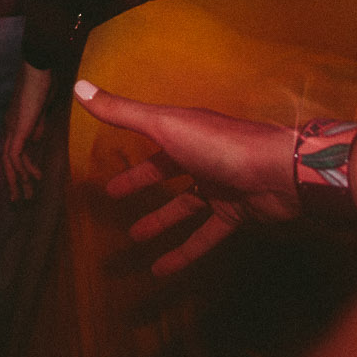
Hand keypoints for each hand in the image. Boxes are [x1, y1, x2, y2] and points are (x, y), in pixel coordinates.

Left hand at [2, 62, 52, 201]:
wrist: (38, 69)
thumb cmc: (42, 84)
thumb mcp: (42, 111)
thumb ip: (38, 127)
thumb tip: (36, 142)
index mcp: (14, 125)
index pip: (12, 153)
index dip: (17, 171)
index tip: (25, 185)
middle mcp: (9, 128)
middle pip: (7, 161)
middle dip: (14, 183)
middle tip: (20, 201)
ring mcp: (12, 128)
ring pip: (10, 162)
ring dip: (19, 181)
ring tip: (29, 196)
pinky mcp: (18, 128)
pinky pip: (17, 153)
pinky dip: (26, 168)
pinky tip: (35, 177)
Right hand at [72, 82, 297, 276]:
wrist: (278, 171)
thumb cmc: (219, 144)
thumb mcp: (164, 125)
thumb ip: (122, 112)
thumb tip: (78, 87)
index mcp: (185, 133)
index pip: (152, 144)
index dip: (129, 156)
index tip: (109, 168)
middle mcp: (201, 158)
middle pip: (167, 172)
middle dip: (142, 185)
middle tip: (114, 201)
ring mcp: (219, 187)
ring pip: (184, 207)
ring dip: (160, 221)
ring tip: (133, 239)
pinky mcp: (235, 214)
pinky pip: (205, 236)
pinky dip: (183, 253)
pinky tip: (161, 270)